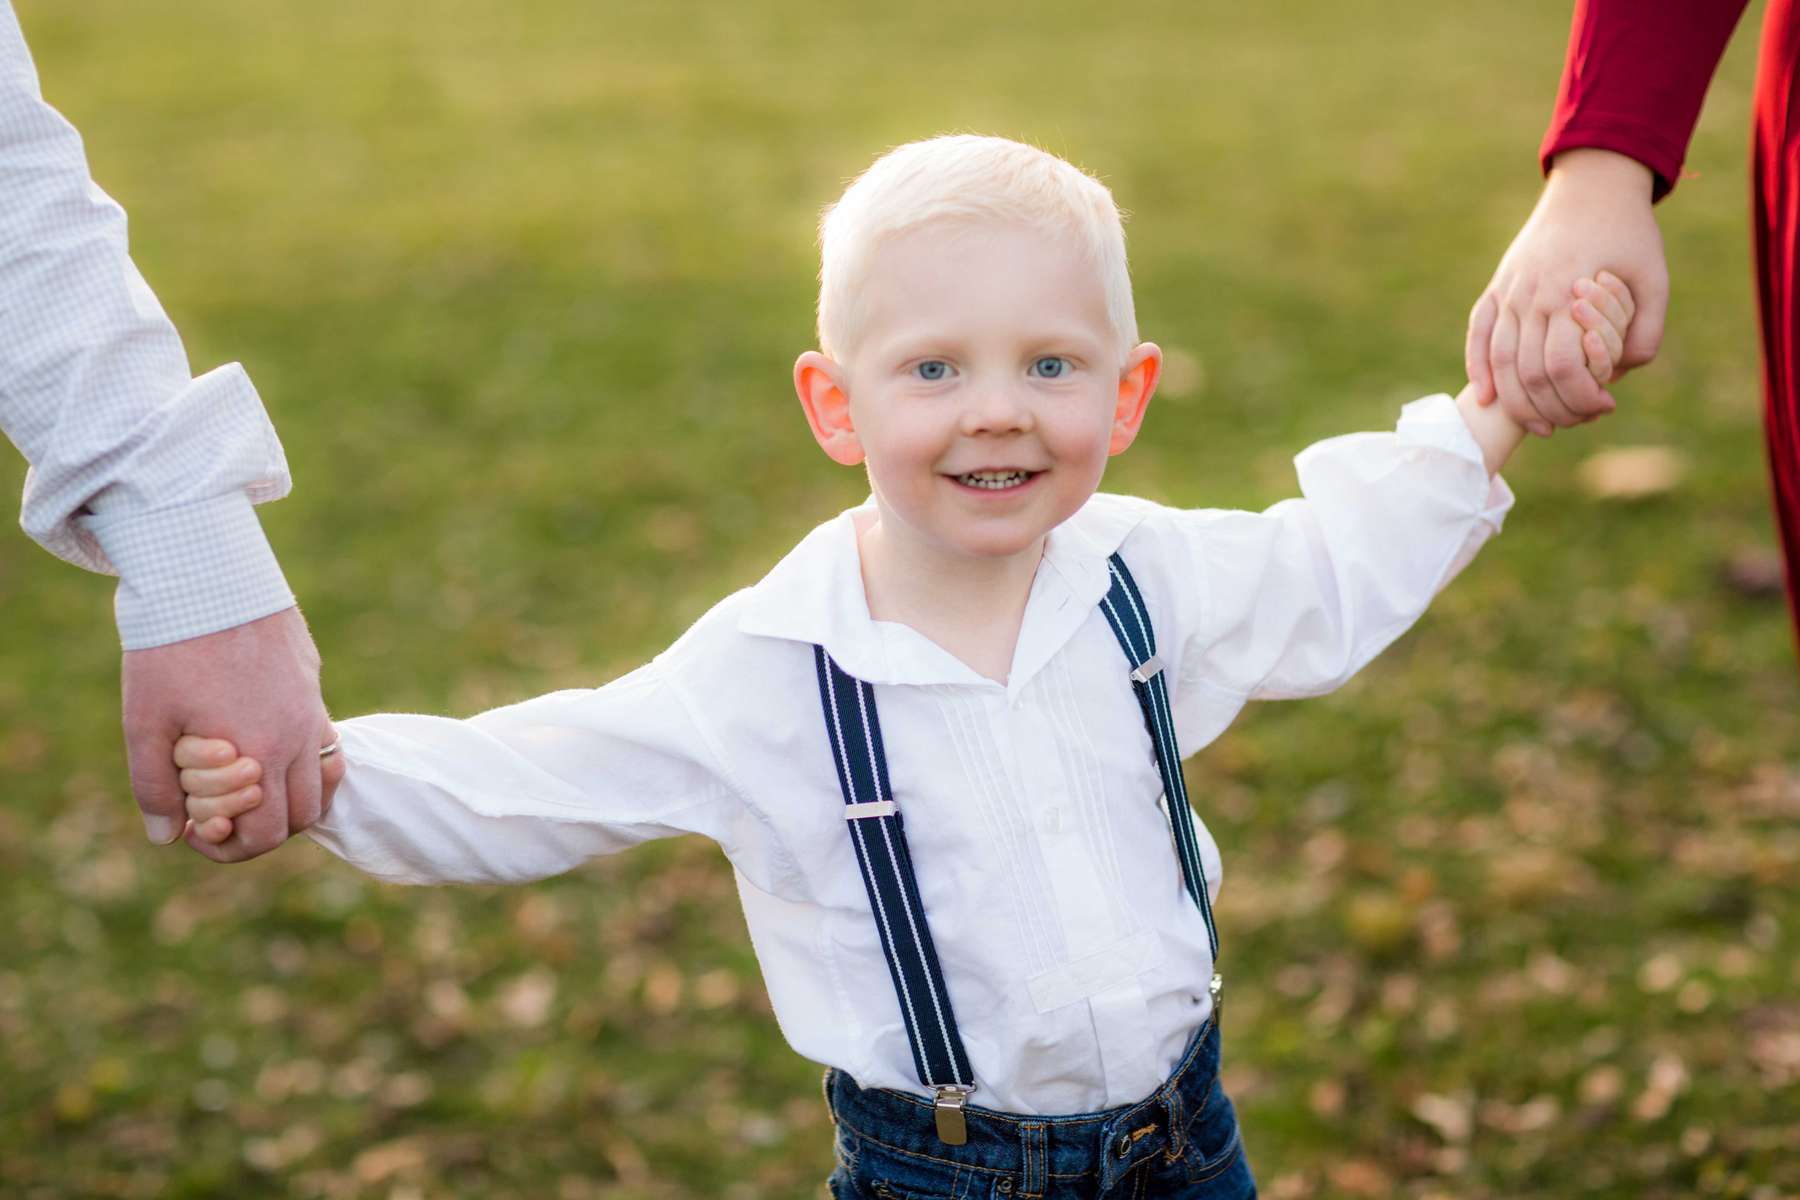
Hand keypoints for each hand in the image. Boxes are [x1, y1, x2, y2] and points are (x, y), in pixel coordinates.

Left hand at [121, 606, 338, 860]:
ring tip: (247, 789)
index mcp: (261, 753)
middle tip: (220, 816)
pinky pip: (326, 744)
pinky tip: (265, 749)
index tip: (197, 830)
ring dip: (290, 800)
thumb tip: (167, 836)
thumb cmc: (170, 648)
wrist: (206, 576)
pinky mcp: (312, 685)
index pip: (266, 835)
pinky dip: (304, 764)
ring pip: (323, 783)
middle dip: (261, 831)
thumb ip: (155, 786)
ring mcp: (313, 710)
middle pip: (302, 818)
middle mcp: (298, 737)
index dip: (228, 847)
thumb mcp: (145, 721)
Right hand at [1466, 148, 1667, 435]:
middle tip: (1575, 421)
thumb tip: (1622, 373)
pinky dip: (1478, 369)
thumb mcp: (1654, 277)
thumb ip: (1646, 329)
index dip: (1579, 397)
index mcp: (1568, 293)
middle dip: (1550, 408)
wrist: (1591, 187)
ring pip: (1498, 361)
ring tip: (1538, 425)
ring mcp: (1508, 292)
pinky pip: (1478, 336)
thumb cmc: (1628, 233)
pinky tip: (1487, 398)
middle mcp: (1530, 295)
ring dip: (1515, 402)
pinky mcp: (1496, 289)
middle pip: (1526, 372)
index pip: (1561, 366)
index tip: (1604, 406)